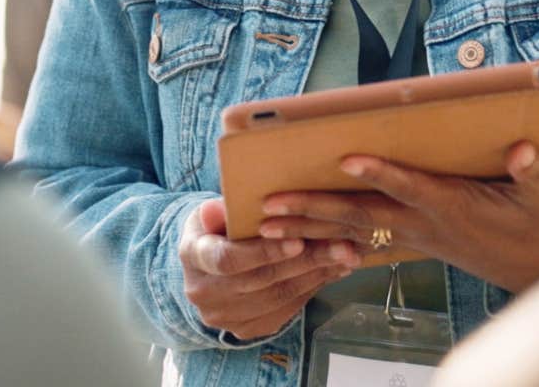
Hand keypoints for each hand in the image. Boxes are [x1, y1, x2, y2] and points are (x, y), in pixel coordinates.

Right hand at [178, 198, 361, 340]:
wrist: (209, 265)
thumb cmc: (216, 227)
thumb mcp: (212, 210)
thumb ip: (218, 211)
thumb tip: (220, 210)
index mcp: (192, 256)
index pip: (227, 259)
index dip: (263, 252)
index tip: (298, 241)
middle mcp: (204, 293)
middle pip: (261, 280)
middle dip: (306, 261)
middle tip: (341, 245)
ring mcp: (225, 316)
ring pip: (278, 297)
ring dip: (317, 275)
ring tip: (346, 255)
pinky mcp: (246, 329)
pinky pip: (286, 310)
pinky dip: (313, 288)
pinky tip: (334, 270)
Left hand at [257, 142, 538, 294]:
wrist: (538, 267)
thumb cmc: (538, 226)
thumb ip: (531, 172)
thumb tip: (522, 150)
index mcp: (452, 206)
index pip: (408, 187)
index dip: (380, 174)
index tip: (346, 159)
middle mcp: (424, 224)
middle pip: (361, 216)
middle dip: (315, 209)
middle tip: (273, 205)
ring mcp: (414, 237)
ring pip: (353, 232)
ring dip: (310, 227)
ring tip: (268, 222)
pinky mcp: (412, 243)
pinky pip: (363, 244)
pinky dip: (330, 242)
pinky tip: (301, 242)